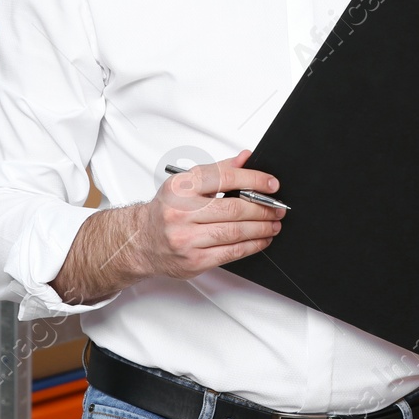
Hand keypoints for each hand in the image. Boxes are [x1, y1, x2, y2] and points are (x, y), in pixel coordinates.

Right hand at [137, 150, 285, 278]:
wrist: (141, 241)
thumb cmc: (167, 210)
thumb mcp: (186, 183)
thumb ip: (218, 170)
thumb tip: (245, 158)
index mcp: (180, 188)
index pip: (225, 178)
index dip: (254, 179)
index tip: (271, 184)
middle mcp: (181, 213)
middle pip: (234, 209)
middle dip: (262, 209)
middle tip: (277, 208)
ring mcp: (186, 239)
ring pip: (235, 232)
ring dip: (261, 228)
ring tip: (273, 224)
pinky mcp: (194, 260)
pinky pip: (231, 252)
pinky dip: (252, 246)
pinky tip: (261, 240)